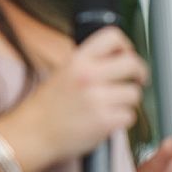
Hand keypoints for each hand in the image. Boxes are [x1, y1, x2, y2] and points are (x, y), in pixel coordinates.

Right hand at [0, 27, 147, 171]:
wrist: (32, 134)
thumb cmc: (48, 107)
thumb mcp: (64, 72)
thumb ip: (90, 63)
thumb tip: (120, 58)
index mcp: (78, 60)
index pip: (113, 37)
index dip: (126, 46)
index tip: (128, 56)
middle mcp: (88, 75)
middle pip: (132, 63)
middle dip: (140, 72)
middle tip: (138, 80)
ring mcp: (97, 98)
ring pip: (134, 93)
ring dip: (128, 101)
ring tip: (112, 106)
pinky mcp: (104, 121)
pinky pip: (129, 116)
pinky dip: (122, 120)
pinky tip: (108, 120)